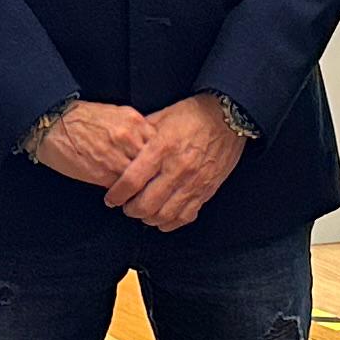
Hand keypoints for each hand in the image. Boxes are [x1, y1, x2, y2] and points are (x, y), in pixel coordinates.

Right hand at [30, 101, 151, 188]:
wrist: (54, 124)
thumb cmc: (83, 119)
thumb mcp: (116, 115)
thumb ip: (136, 129)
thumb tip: (151, 147)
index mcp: (135, 122)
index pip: (161, 146)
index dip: (162, 159)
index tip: (162, 168)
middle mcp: (130, 138)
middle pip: (156, 165)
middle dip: (155, 176)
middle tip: (157, 187)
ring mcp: (117, 156)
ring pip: (141, 179)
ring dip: (142, 189)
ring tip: (142, 195)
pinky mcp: (103, 174)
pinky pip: (123, 189)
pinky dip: (125, 194)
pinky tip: (124, 196)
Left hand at [104, 93, 245, 231]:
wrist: (228, 118)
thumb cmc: (192, 116)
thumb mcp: (161, 118)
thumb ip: (140, 135)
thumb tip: (120, 148)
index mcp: (162, 148)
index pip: (132, 180)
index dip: (117, 194)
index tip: (111, 198)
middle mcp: (177, 169)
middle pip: (146, 204)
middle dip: (130, 210)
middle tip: (126, 206)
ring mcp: (193, 182)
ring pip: (164, 215)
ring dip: (148, 218)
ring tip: (143, 212)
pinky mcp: (206, 191)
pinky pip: (185, 217)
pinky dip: (170, 223)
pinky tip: (162, 217)